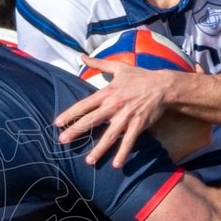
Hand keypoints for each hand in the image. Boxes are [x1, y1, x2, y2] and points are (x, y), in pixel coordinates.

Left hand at [55, 58, 176, 167]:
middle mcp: (114, 105)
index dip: (70, 114)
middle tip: (62, 141)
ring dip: (99, 149)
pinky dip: (123, 153)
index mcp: (107, 92)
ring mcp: (126, 116)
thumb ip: (98, 63)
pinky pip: (129, 141)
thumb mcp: (118, 67)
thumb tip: (82, 56)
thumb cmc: (140, 77)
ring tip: (88, 161)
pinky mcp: (138, 124)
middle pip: (91, 120)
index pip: (84, 104)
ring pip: (109, 135)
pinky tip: (116, 164)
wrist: (163, 86)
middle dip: (76, 131)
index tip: (58, 123)